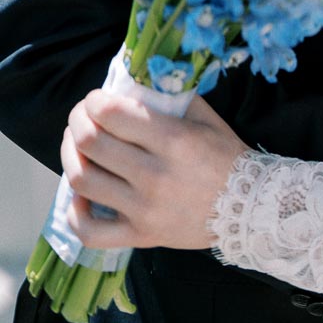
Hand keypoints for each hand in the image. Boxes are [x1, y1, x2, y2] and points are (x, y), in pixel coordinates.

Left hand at [60, 89, 248, 251]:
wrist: (251, 208)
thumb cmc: (227, 157)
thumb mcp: (206, 118)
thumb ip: (170, 98)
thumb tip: (131, 85)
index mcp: (174, 140)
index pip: (112, 114)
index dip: (94, 101)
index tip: (96, 98)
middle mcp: (155, 175)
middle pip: (91, 143)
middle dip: (78, 121)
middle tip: (82, 116)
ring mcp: (145, 210)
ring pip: (83, 181)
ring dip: (70, 157)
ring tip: (76, 145)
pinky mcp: (141, 236)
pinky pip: (90, 230)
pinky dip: (74, 212)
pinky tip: (80, 194)